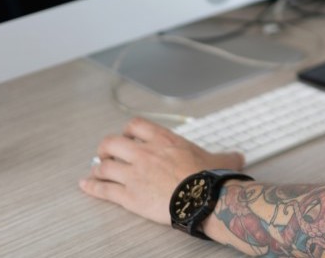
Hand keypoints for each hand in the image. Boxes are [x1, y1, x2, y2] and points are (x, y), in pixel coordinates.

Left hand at [80, 118, 244, 224]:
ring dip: (99, 167)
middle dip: (107, 147)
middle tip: (107, 152)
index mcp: (164, 141)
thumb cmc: (208, 179)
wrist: (202, 199)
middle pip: (112, 142)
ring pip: (104, 165)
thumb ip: (227, 157)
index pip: (136, 126)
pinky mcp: (128, 196)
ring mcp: (134, 174)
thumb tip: (238, 158)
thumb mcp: (221, 160)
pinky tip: (86, 186)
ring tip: (97, 170)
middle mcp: (145, 154)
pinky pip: (104, 189)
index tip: (128, 136)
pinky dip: (92, 187)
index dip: (128, 130)